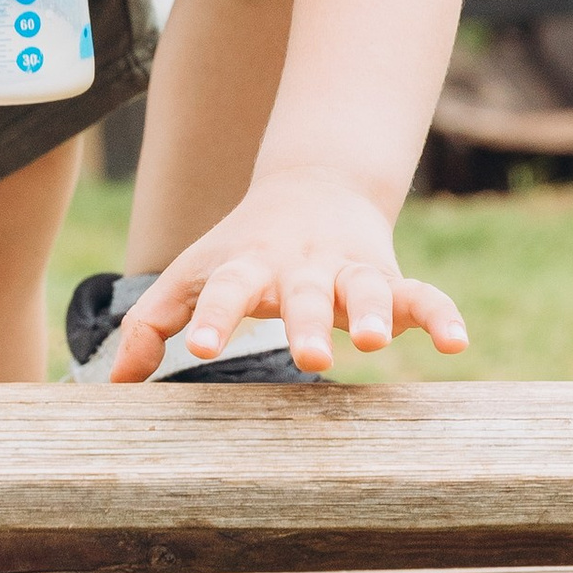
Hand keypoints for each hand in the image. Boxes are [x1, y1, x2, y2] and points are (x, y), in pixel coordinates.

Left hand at [110, 181, 467, 379]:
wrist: (314, 187)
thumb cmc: (241, 248)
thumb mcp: (193, 273)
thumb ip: (153, 323)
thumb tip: (114, 386)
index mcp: (247, 265)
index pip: (225, 289)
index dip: (213, 317)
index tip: (199, 349)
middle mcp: (301, 266)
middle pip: (303, 292)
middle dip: (306, 323)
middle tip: (308, 358)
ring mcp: (349, 270)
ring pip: (364, 287)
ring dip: (370, 312)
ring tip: (373, 342)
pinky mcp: (391, 279)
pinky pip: (422, 296)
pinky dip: (441, 315)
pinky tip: (458, 342)